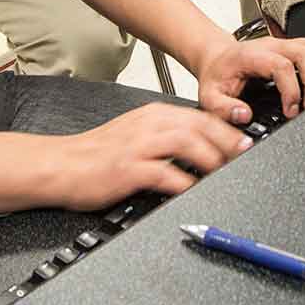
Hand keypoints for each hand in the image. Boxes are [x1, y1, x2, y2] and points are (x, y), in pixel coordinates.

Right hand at [52, 103, 253, 211]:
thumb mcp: (135, 133)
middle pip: (198, 125)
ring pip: (186, 142)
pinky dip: (184, 182)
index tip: (244, 139)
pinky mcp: (128, 169)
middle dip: (226, 139)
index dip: (225, 127)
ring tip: (224, 170)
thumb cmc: (96, 154)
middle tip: (244, 154)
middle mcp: (148, 125)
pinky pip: (164, 173)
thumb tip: (199, 145)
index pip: (198, 116)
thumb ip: (164, 135)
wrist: (60, 164)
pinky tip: (194, 190)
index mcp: (152, 115)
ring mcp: (138, 146)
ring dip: (211, 157)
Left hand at [192, 35, 304, 122]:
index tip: (291, 111)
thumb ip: (223, 108)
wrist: (217, 58)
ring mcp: (283, 43)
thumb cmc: (217, 75)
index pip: (282, 66)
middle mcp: (270, 45)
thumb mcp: (209, 96)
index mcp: (251, 55)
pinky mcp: (292, 47)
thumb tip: (244, 115)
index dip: (292, 90)